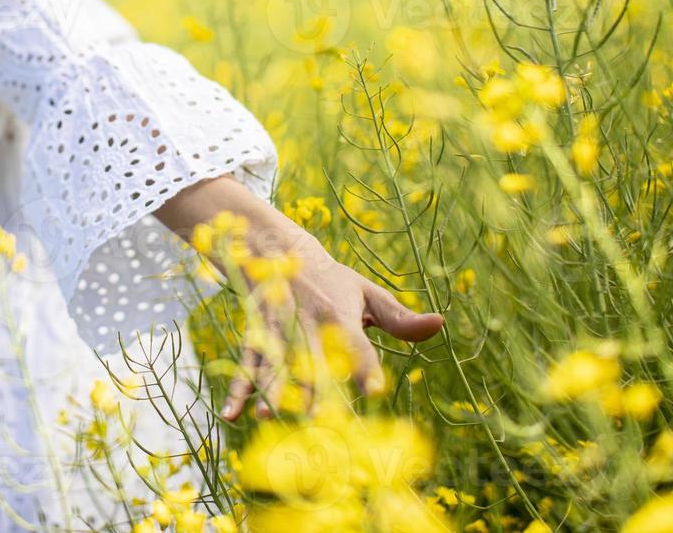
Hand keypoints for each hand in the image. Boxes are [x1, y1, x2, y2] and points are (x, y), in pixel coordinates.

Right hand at [220, 232, 443, 420]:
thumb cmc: (331, 280)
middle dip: (314, 391)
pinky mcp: (255, 336)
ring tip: (269, 417)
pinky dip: (237, 389)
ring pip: (274, 365)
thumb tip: (440, 325)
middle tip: (319, 422)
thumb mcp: (367, 292)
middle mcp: (306, 324)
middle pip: (311, 361)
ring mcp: (276, 331)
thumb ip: (400, 318)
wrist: (275, 250)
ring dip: (271, 391)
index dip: (365, 365)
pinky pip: (246, 365)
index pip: (355, 342)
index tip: (375, 390)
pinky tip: (232, 415)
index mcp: (338, 314)